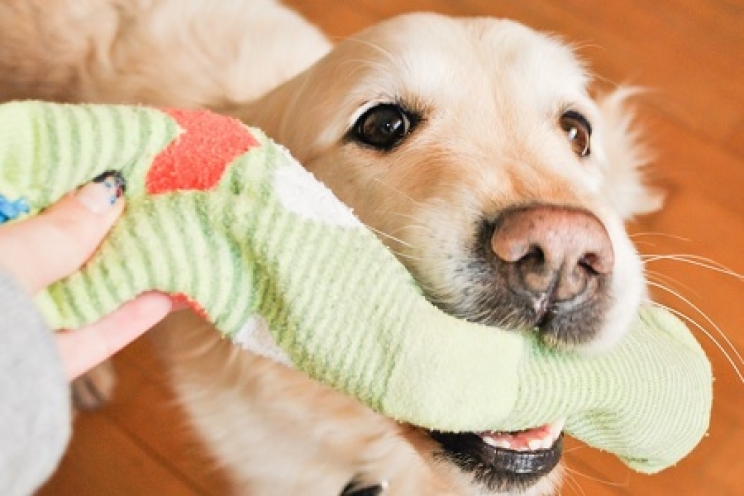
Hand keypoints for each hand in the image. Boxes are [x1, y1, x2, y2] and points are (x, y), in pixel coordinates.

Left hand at [0, 173, 172, 378]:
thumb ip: (56, 231)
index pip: (15, 200)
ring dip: (120, 275)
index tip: (96, 161)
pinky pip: (82, 341)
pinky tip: (163, 299)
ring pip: (69, 297)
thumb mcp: (5, 260)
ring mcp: (7, 330)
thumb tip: (107, 192)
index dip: (54, 180)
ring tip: (166, 248)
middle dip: (95, 229)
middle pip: (47, 252)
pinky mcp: (30, 370)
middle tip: (139, 202)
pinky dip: (124, 322)